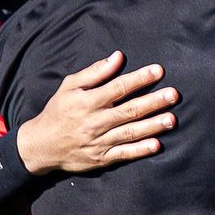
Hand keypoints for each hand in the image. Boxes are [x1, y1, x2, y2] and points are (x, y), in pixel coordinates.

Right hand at [15, 52, 176, 174]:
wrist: (41, 146)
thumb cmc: (58, 111)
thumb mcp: (69, 87)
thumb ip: (94, 72)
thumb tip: (117, 57)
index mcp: (87, 102)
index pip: (117, 88)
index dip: (139, 79)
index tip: (158, 71)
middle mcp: (94, 122)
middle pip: (128, 111)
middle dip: (153, 102)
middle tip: (173, 95)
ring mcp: (99, 141)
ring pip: (130, 132)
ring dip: (152, 126)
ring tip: (172, 119)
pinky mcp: (102, 158)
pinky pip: (124, 154)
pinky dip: (140, 150)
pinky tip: (156, 145)